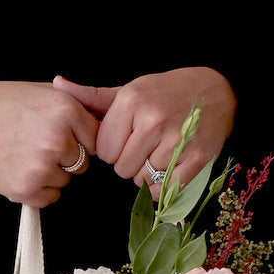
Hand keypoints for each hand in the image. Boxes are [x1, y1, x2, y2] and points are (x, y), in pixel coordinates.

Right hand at [0, 81, 99, 207]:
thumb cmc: (2, 105)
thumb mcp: (41, 91)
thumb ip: (75, 104)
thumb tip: (110, 118)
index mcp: (65, 109)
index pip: (97, 137)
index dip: (81, 137)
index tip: (61, 132)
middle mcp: (57, 139)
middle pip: (84, 161)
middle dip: (67, 156)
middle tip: (37, 142)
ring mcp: (42, 166)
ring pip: (67, 180)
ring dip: (52, 172)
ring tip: (24, 153)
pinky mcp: (27, 189)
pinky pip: (51, 196)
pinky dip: (40, 189)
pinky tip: (20, 168)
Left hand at [53, 68, 235, 198]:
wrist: (216, 91)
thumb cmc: (166, 93)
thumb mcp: (130, 90)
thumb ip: (94, 97)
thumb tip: (57, 84)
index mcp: (131, 101)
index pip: (103, 151)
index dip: (113, 149)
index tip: (128, 138)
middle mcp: (152, 120)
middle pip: (121, 169)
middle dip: (130, 163)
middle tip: (146, 147)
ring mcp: (176, 140)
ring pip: (142, 180)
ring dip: (148, 174)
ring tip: (161, 153)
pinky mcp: (196, 158)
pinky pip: (165, 189)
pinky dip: (165, 186)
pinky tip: (171, 166)